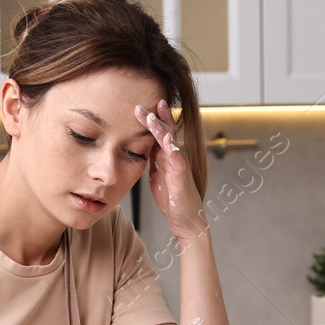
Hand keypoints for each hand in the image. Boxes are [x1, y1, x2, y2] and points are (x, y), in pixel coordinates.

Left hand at [135, 100, 204, 240]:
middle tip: (140, 105)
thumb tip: (139, 149)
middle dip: (154, 117)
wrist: (186, 219)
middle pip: (165, 131)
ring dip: (161, 129)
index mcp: (167, 156)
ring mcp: (180, 164)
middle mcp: (175, 156)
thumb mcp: (157, 175)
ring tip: (150, 117)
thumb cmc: (172, 199)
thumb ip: (152, 161)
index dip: (150, 119)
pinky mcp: (182, 176)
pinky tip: (168, 139)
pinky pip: (178, 159)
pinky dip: (173, 148)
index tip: (138, 108)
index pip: (159, 133)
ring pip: (171, 141)